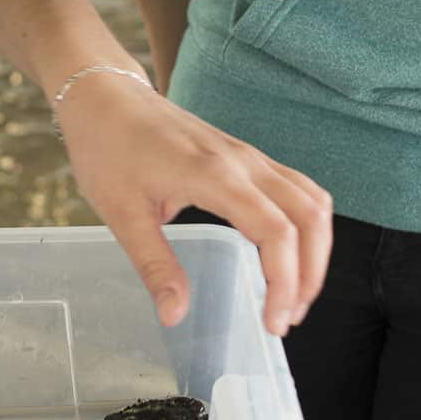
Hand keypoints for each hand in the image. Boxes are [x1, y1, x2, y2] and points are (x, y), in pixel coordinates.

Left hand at [55, 69, 332, 336]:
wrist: (105, 96)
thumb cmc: (108, 148)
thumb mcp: (121, 214)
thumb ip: (154, 266)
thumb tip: (175, 315)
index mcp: (214, 175)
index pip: (276, 231)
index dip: (284, 283)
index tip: (272, 322)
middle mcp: (243, 161)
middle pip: (309, 216)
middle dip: (310, 273)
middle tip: (288, 318)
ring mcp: (249, 155)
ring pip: (312, 200)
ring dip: (315, 250)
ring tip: (295, 293)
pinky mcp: (246, 156)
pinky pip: (297, 188)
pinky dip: (305, 226)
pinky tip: (287, 254)